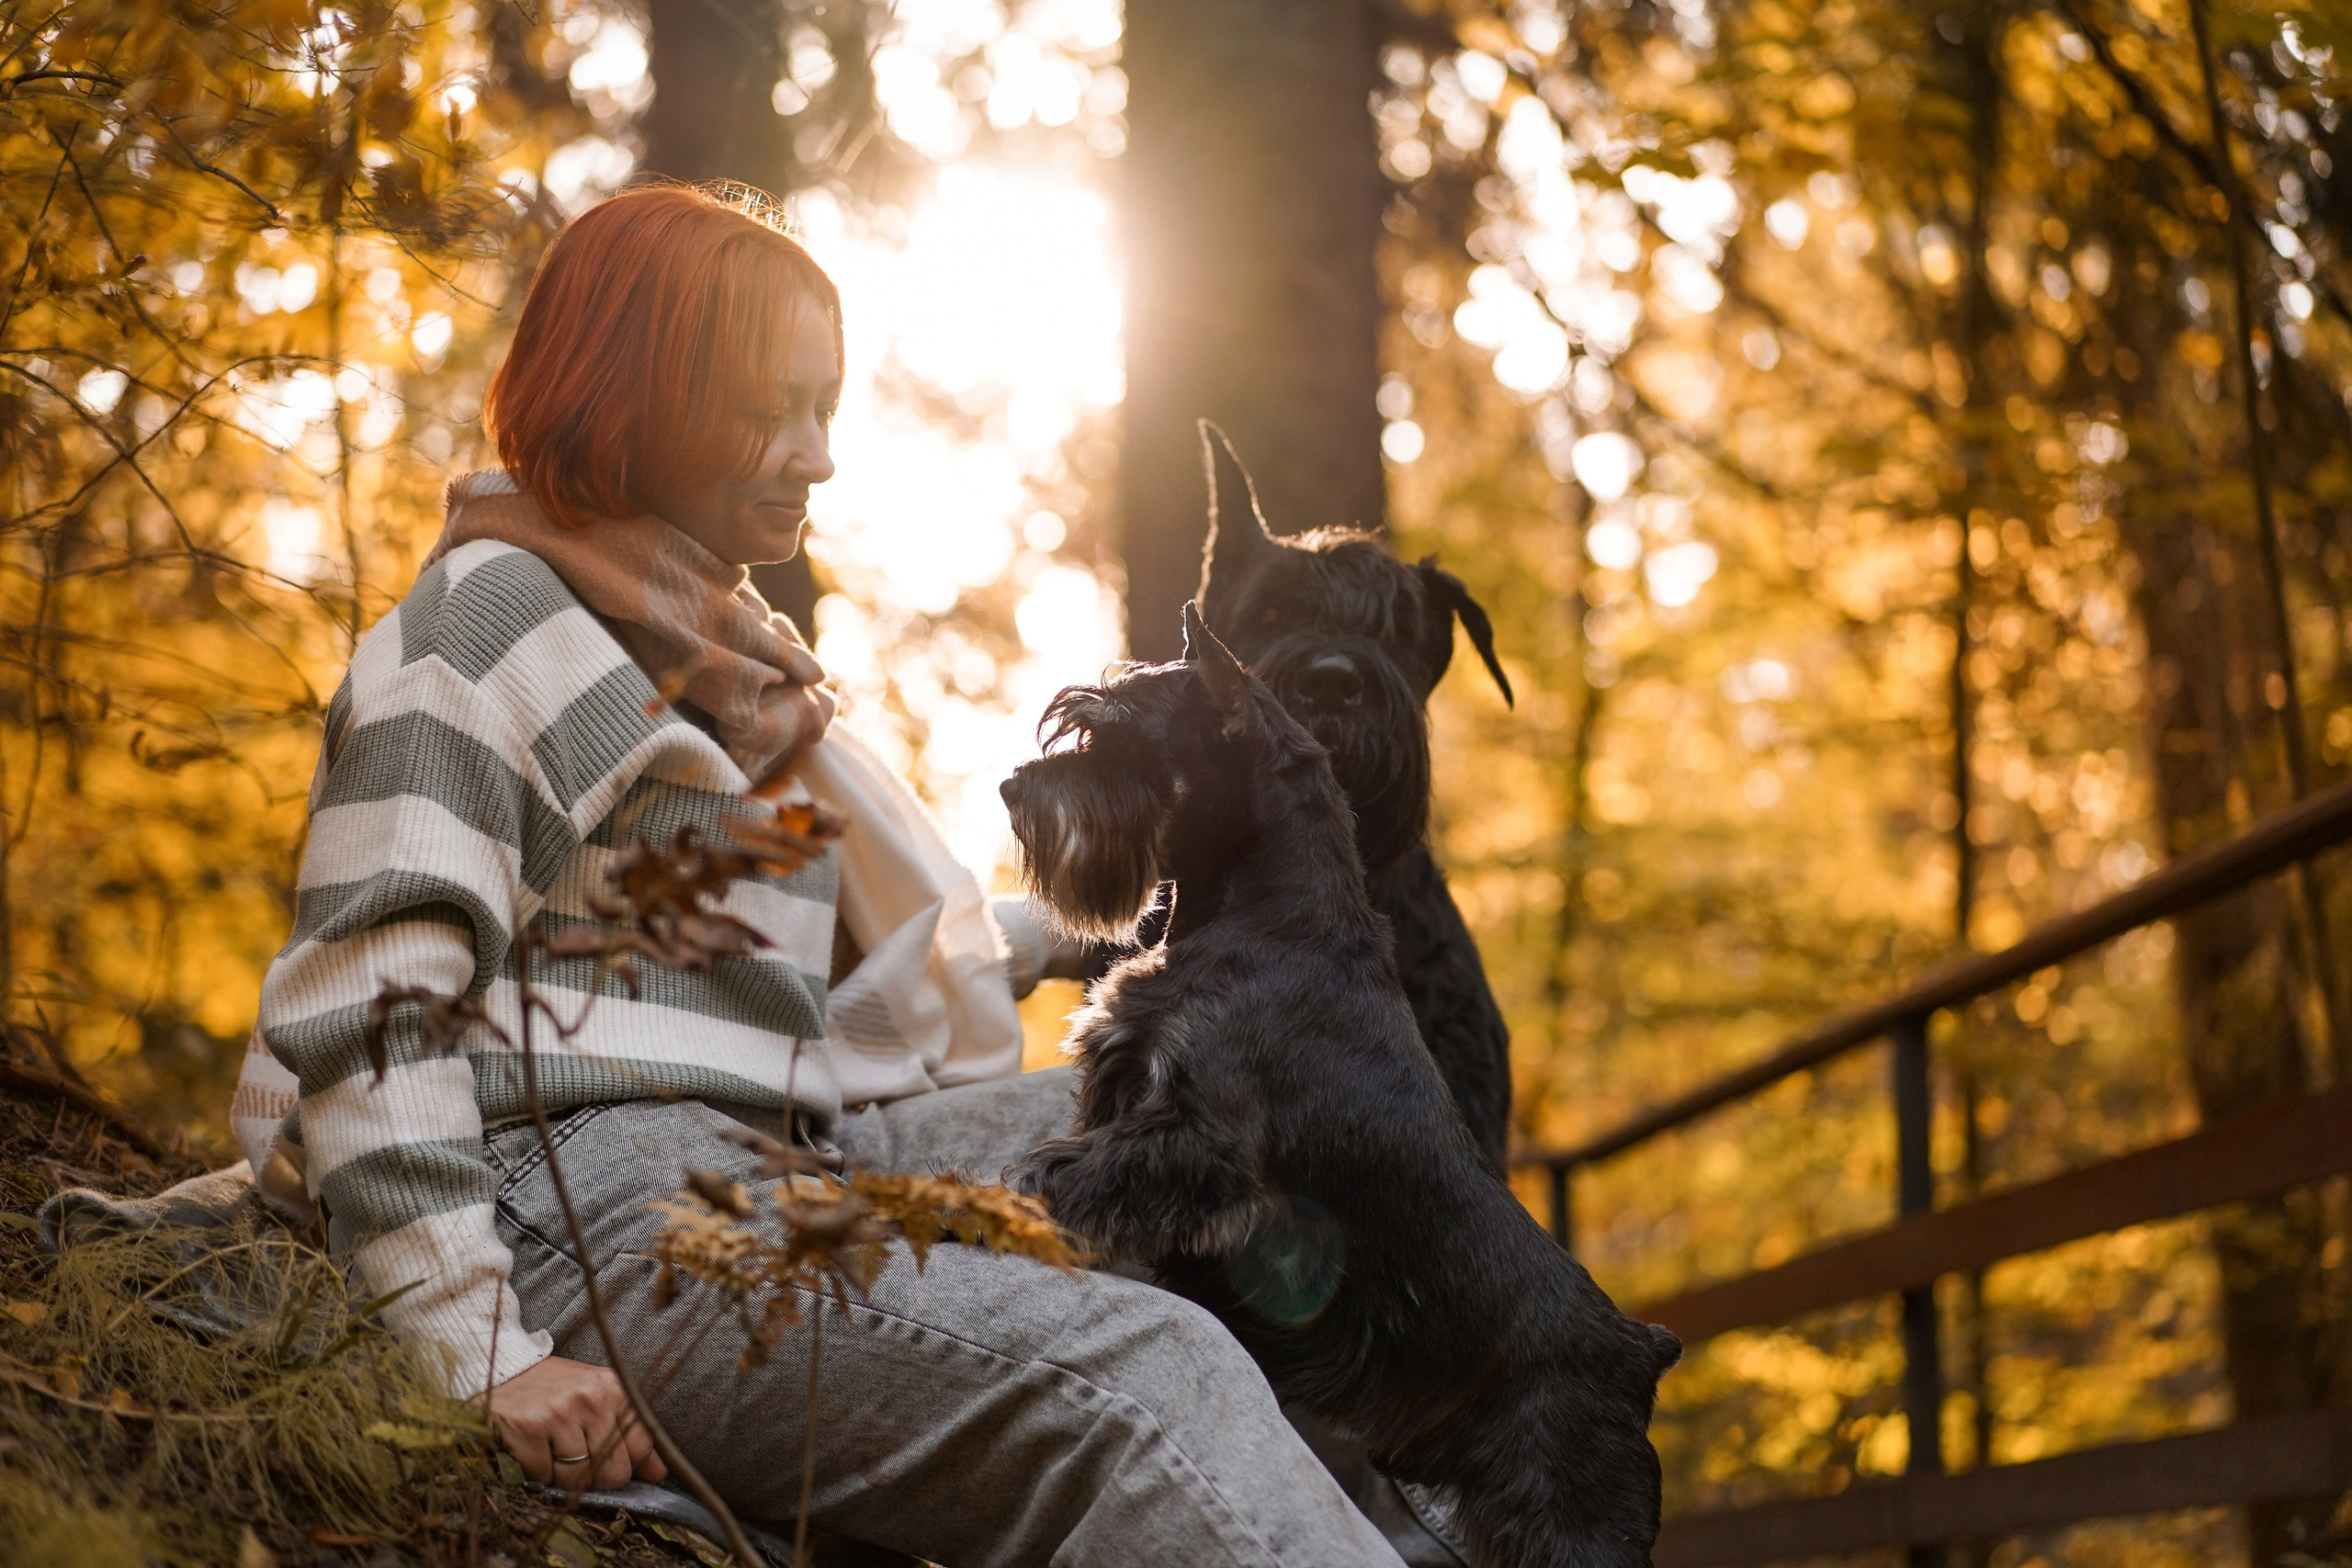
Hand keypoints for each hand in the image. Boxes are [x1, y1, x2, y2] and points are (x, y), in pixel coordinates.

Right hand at [485, 1355, 667, 1489]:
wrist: (496, 1369)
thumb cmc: (549, 1389)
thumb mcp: (595, 1398)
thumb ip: (627, 1432)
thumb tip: (659, 1473)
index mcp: (614, 1389)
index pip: (641, 1448)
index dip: (628, 1468)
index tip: (611, 1468)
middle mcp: (591, 1398)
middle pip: (613, 1471)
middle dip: (594, 1478)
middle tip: (573, 1461)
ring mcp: (560, 1413)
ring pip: (577, 1478)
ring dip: (561, 1476)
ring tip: (549, 1449)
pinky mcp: (529, 1428)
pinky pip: (543, 1476)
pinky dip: (536, 1472)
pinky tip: (529, 1448)